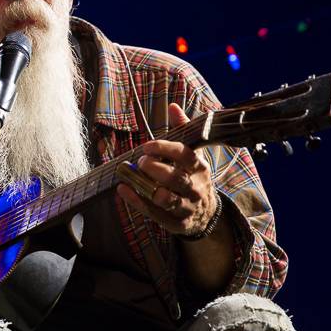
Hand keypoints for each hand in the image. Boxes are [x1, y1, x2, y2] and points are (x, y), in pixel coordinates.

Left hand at [117, 103, 218, 236]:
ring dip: (145, 186)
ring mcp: (186, 207)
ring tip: (130, 175)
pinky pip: (154, 213)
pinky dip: (136, 201)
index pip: (185, 155)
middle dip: (154, 168)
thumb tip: (173, 107)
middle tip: (140, 161)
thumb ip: (183, 131)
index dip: (165, 148)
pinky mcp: (177, 223)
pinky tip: (123, 189)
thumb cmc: (193, 178)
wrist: (207, 213)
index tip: (147, 145)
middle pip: (175, 178)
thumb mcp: (193, 155)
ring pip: (165, 199)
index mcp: (200, 167)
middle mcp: (195, 188)